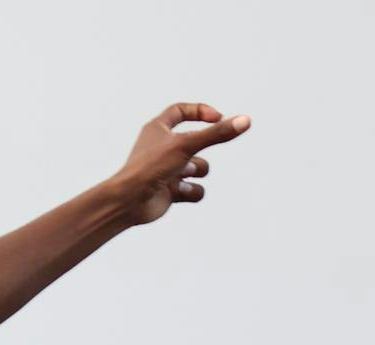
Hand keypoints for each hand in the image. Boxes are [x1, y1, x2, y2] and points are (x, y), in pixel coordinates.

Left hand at [113, 103, 250, 225]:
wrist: (128, 202)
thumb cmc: (150, 168)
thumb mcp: (186, 145)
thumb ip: (217, 133)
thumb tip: (245, 120)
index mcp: (157, 129)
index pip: (180, 111)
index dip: (200, 111)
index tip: (218, 117)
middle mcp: (161, 148)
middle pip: (195, 140)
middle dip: (202, 146)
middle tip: (203, 147)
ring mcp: (167, 170)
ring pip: (198, 166)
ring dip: (197, 170)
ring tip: (183, 174)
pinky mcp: (171, 190)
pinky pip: (195, 189)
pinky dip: (192, 190)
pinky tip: (179, 192)